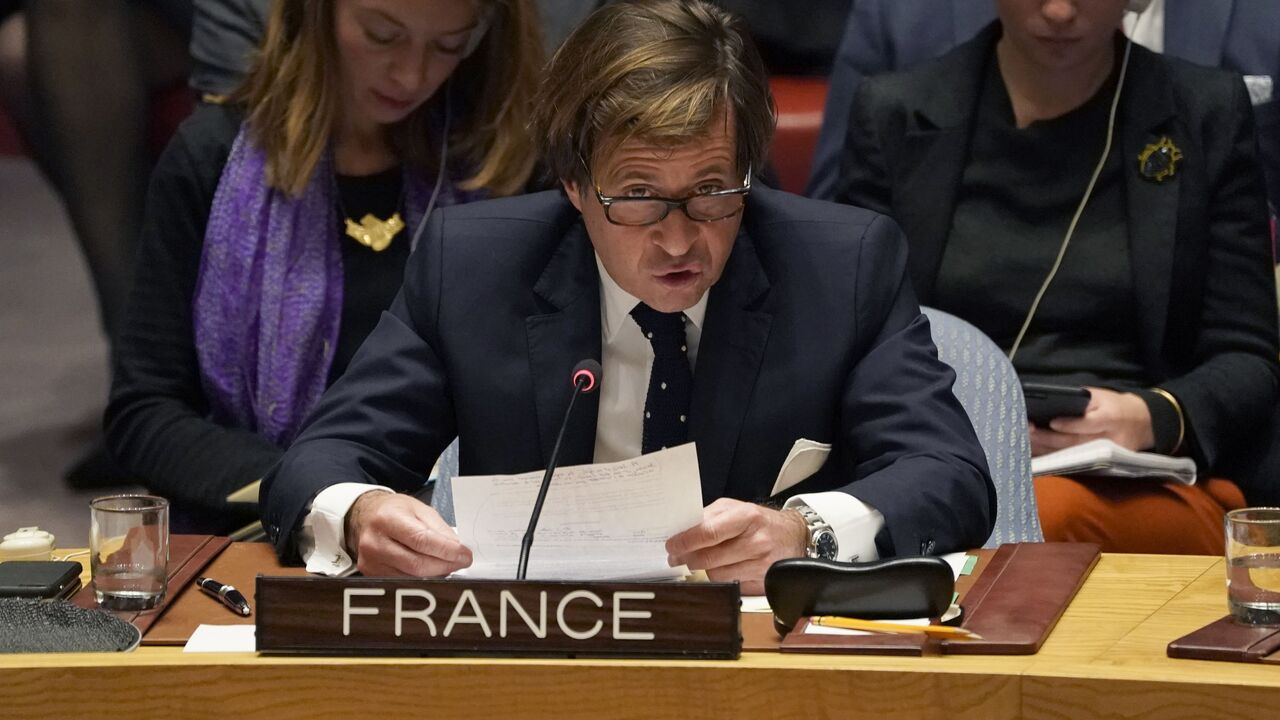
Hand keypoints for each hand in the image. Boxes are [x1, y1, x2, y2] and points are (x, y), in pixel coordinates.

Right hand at [344, 492, 472, 576]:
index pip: (421, 540)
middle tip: (462, 562)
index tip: (464, 554)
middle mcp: (374, 542)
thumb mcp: (420, 509)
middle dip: (445, 565)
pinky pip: (403, 582)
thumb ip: (439, 529)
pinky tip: (432, 570)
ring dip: (436, 574)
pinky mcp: (370, 574)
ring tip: (448, 564)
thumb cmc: (395, 511)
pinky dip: (422, 578)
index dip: (446, 550)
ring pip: (411, 577)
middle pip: (416, 564)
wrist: (367, 516)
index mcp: (387, 519)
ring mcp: (370, 561)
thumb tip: (457, 549)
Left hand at [665, 498, 807, 594]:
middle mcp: (756, 541)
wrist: (793, 536)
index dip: (686, 541)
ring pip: (717, 575)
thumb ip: (710, 516)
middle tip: (676, 557)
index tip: (671, 546)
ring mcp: (761, 565)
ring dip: (703, 569)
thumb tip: (683, 531)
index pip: (709, 532)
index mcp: (747, 517)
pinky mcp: (763, 583)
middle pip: (710, 557)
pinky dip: (720, 578)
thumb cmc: (760, 521)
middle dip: (687, 558)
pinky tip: (721, 569)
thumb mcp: (737, 508)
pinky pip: (730, 585)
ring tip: (700, 561)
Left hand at [1028, 387, 1154, 455]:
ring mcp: (1106, 455)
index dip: (1071, 424)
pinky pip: (1074, 462)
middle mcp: (1109, 439)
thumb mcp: (1104, 396)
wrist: (1144, 424)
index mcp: (1112, 417)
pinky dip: (1055, 458)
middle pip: (1077, 442)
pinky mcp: (1102, 465)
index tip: (1052, 422)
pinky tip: (1037, 453)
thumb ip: (1082, 400)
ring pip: (1073, 454)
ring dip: (1048, 450)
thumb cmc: (1116, 406)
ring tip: (1027, 442)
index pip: (1090, 423)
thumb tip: (1052, 402)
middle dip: (1050, 438)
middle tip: (1029, 432)